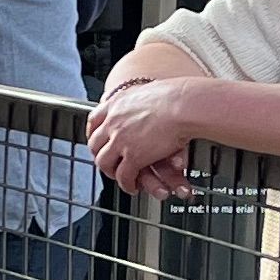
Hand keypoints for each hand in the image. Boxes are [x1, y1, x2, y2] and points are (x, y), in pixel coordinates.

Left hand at [87, 76, 205, 195]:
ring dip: (111, 172)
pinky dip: (127, 184)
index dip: (94, 133)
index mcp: (116, 104)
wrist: (185, 105)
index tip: (98, 140)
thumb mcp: (147, 92)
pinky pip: (123, 176)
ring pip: (104, 163)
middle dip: (100, 156)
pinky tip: (133, 186)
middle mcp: (113, 122)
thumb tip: (142, 100)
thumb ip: (138, 101)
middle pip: (94, 144)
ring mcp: (120, 140)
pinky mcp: (133, 157)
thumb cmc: (177, 97)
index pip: (94, 121)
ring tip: (119, 177)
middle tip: (108, 163)